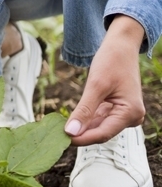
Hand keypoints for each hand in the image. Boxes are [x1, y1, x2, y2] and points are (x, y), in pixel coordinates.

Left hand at [65, 15, 145, 145]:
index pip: (103, 133)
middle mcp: (130, 117)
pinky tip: (70, 120)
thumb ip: (84, 110)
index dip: (82, 138)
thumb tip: (71, 131)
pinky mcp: (116, 109)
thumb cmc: (112, 61)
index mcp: (130, 113)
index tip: (62, 139)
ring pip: (98, 126)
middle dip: (80, 133)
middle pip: (101, 132)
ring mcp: (123, 114)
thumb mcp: (96, 85)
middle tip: (56, 135)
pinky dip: (85, 119)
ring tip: (59, 129)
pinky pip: (98, 119)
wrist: (120, 46)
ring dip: (81, 127)